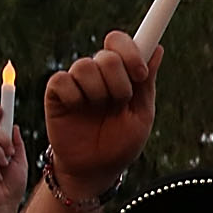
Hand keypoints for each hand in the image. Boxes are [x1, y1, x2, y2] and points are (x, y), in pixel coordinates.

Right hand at [40, 29, 158, 201]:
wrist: (95, 170)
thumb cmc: (120, 144)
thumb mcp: (141, 115)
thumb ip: (146, 83)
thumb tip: (157, 49)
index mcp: (121, 74)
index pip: (119, 42)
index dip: (130, 51)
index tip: (140, 74)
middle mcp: (98, 73)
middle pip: (107, 54)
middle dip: (119, 81)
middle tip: (120, 102)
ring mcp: (76, 82)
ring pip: (84, 66)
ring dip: (97, 92)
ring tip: (98, 110)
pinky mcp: (56, 93)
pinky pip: (61, 80)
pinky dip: (73, 96)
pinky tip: (77, 110)